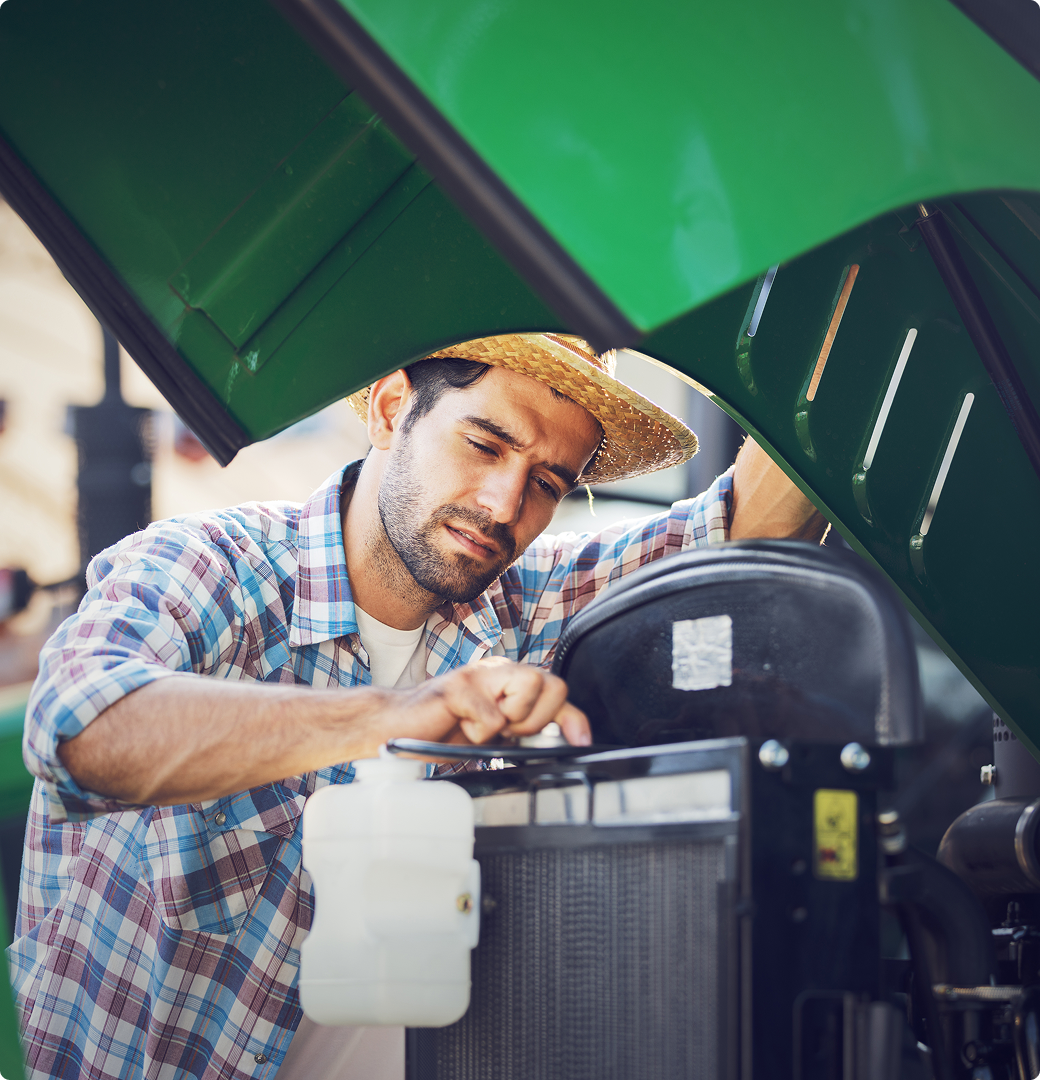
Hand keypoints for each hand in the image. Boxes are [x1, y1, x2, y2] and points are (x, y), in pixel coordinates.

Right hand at [376, 658, 590, 747]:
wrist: (395, 728)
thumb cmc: (443, 730)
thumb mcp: (494, 733)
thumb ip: (526, 728)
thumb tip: (567, 739)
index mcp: (508, 678)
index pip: (555, 689)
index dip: (572, 717)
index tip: (580, 741)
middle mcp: (497, 669)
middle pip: (550, 684)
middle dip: (535, 719)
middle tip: (506, 732)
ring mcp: (477, 674)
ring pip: (528, 689)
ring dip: (509, 722)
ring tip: (481, 727)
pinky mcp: (458, 686)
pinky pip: (491, 718)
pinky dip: (477, 734)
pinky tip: (457, 727)